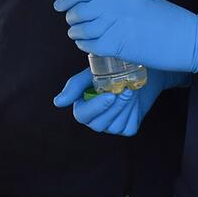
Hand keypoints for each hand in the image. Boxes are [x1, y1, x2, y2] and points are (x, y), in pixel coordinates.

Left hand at [53, 0, 197, 76]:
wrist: (191, 40)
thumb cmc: (172, 20)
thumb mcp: (147, 0)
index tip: (59, 5)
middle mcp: (118, 8)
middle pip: (81, 11)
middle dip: (72, 18)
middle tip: (72, 22)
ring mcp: (118, 28)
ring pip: (84, 30)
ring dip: (76, 33)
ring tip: (77, 35)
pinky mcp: (121, 47)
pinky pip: (93, 46)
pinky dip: (85, 46)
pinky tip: (86, 46)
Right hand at [53, 67, 188, 136]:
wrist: (140, 70)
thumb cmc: (113, 69)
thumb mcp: (93, 73)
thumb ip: (75, 87)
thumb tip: (58, 103)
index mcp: (83, 107)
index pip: (82, 115)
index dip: (96, 107)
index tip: (111, 95)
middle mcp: (95, 119)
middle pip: (99, 124)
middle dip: (114, 107)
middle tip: (126, 90)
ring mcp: (111, 126)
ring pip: (115, 126)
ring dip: (125, 108)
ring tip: (131, 90)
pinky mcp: (127, 128)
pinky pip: (128, 127)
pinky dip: (133, 113)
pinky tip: (135, 100)